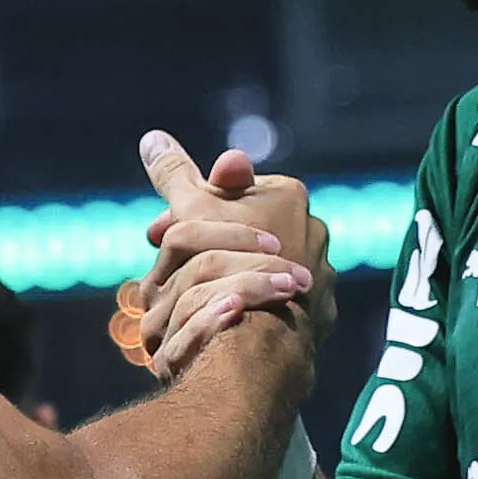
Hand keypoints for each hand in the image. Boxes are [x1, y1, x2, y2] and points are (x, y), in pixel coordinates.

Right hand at [124, 130, 330, 379]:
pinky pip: (282, 310)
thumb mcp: (194, 210)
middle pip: (248, 232)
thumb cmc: (228, 263)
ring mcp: (324, 275)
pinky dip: (257, 312)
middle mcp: (315, 230)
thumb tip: (153, 137)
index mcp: (289, 195)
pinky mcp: (322, 318)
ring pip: (264, 271)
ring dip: (233, 279)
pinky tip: (231, 323)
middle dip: (211, 246)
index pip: (230, 194)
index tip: (161, 235)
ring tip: (204, 295)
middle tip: (176, 267)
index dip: (191, 212)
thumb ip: (175, 174)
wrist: (265, 341)